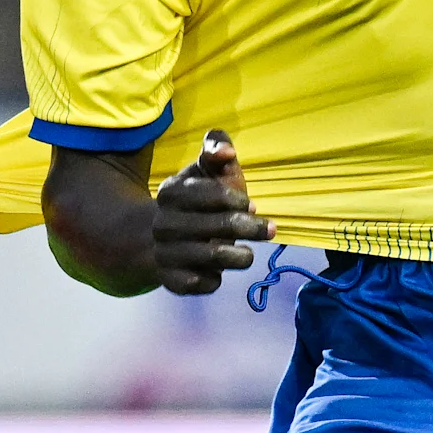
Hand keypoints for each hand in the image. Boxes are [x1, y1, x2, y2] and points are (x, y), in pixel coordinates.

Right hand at [149, 129, 272, 295]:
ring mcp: (164, 254)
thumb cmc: (199, 199)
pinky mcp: (171, 281)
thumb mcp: (206, 169)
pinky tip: (219, 271)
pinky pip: (200, 284)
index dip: (237, 200)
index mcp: (170, 192)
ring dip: (240, 257)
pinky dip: (216, 280)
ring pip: (211, 258)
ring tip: (248, 253)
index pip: (212, 194)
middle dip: (250, 228)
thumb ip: (215, 147)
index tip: (250, 205)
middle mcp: (163, 224)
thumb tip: (225, 151)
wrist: (164, 238)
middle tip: (269, 230)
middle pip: (217, 227)